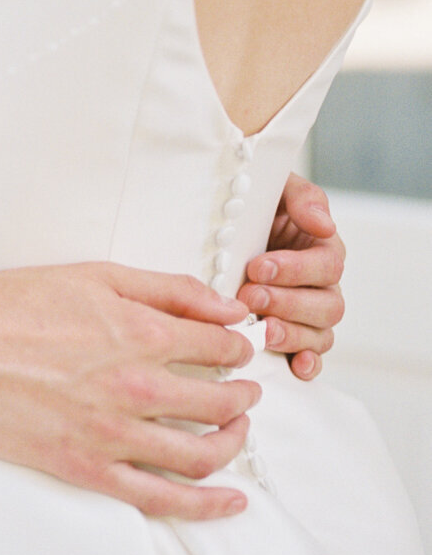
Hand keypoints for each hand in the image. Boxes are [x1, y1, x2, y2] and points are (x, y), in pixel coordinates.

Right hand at [0, 261, 259, 520]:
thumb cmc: (12, 305)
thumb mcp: (95, 276)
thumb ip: (168, 290)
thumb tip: (227, 308)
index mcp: (140, 334)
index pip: (220, 349)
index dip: (237, 350)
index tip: (237, 352)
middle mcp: (136, 387)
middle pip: (221, 402)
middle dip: (244, 397)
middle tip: (246, 392)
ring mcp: (111, 434)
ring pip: (201, 453)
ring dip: (234, 443)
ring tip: (237, 432)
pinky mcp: (85, 468)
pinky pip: (159, 497)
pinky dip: (204, 504)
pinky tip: (230, 500)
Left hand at [239, 175, 344, 381]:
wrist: (227, 224)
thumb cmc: (256, 207)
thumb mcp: (278, 189)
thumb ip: (304, 199)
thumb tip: (324, 224)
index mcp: (322, 250)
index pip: (326, 265)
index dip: (295, 269)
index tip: (257, 266)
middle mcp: (321, 285)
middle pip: (327, 305)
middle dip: (288, 303)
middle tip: (251, 296)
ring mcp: (309, 314)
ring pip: (320, 333)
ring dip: (292, 333)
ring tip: (262, 330)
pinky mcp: (293, 337)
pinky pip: (311, 357)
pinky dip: (306, 364)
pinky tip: (294, 365)